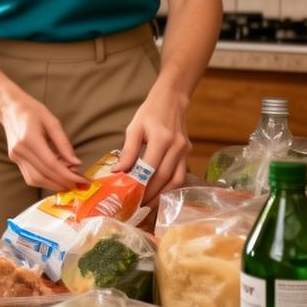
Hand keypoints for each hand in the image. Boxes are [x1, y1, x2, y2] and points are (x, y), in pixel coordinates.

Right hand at [0, 87, 84, 190]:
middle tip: (78, 184)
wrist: (10, 108)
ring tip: (69, 181)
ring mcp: (15, 156)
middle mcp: (20, 150)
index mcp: (29, 138)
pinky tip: (56, 175)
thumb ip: (64, 144)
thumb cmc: (32, 111)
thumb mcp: (52, 122)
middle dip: (63, 182)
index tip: (82, 180)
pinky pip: (30, 176)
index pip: (51, 164)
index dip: (68, 175)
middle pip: (43, 174)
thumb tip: (77, 163)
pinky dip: (44, 180)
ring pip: (35, 179)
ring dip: (53, 184)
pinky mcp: (14, 159)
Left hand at [114, 86, 191, 203]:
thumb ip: (128, 151)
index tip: (130, 196)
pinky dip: (171, 187)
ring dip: (163, 195)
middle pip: (164, 178)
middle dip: (151, 194)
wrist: (172, 100)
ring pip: (176, 180)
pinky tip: (160, 193)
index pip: (151, 168)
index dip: (141, 185)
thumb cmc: (149, 113)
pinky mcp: (188, 153)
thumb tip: (118, 171)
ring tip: (148, 204)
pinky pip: (181, 175)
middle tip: (137, 205)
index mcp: (161, 139)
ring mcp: (184, 151)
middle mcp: (176, 147)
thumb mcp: (134, 128)